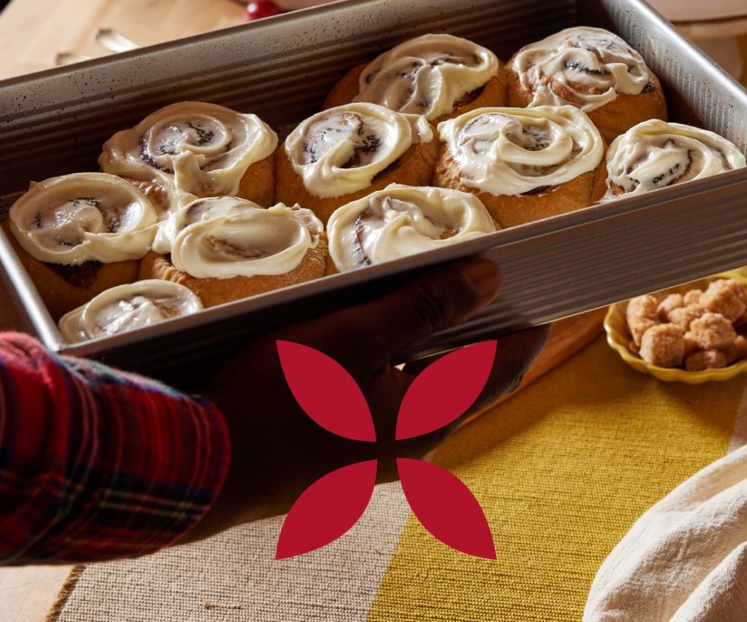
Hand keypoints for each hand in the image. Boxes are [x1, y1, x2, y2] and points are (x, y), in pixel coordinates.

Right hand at [186, 258, 546, 540]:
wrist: (199, 468)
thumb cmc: (274, 396)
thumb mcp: (352, 334)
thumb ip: (425, 306)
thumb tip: (488, 280)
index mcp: (428, 420)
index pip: (503, 366)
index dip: (529, 324)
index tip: (547, 288)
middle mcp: (414, 448)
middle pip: (468, 380)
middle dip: (483, 330)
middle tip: (492, 282)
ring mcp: (380, 459)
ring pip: (430, 393)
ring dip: (440, 348)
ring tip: (440, 298)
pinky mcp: (347, 458)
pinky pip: (395, 407)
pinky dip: (404, 370)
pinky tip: (383, 340)